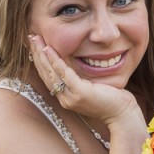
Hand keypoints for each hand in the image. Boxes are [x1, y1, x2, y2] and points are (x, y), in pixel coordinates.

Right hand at [28, 34, 142, 127]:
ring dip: (41, 55)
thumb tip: (75, 64)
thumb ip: (81, 79)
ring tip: (35, 39)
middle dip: (36, 55)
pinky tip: (49, 49)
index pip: (48, 77)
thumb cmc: (112, 100)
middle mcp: (65, 99)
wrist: (123, 115)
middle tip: (30, 38)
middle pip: (45, 74)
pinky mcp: (80, 93)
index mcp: (66, 98)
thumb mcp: (92, 88)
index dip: (40, 61)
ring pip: (51, 73)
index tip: (35, 46)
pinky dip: (55, 60)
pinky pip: (64, 73)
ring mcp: (71, 97)